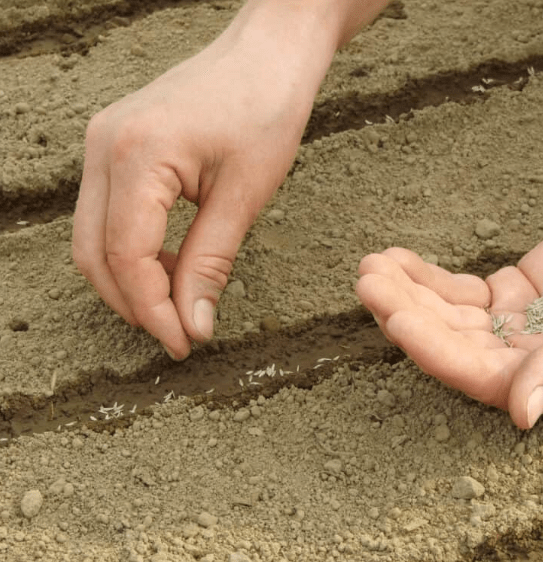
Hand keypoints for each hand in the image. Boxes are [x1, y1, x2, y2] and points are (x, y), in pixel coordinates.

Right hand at [72, 4, 336, 358]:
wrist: (266, 55)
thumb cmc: (265, 110)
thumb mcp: (245, 195)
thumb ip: (211, 263)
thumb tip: (193, 324)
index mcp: (135, 156)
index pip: (126, 258)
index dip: (153, 311)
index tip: (185, 344)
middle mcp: (103, 147)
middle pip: (94, 253)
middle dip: (134, 303)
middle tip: (179, 333)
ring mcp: (102, 143)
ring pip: (93, 237)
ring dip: (130, 280)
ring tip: (181, 302)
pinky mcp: (115, 146)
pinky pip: (107, 213)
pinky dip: (133, 250)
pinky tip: (174, 264)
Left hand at [356, 185, 542, 427]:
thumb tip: (522, 415)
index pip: (481, 375)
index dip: (435, 350)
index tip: (396, 318)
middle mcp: (533, 363)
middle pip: (455, 345)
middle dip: (408, 315)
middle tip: (368, 281)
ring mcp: (519, 328)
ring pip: (450, 318)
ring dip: (409, 294)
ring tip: (371, 266)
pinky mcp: (514, 294)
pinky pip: (461, 292)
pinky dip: (428, 279)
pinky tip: (398, 261)